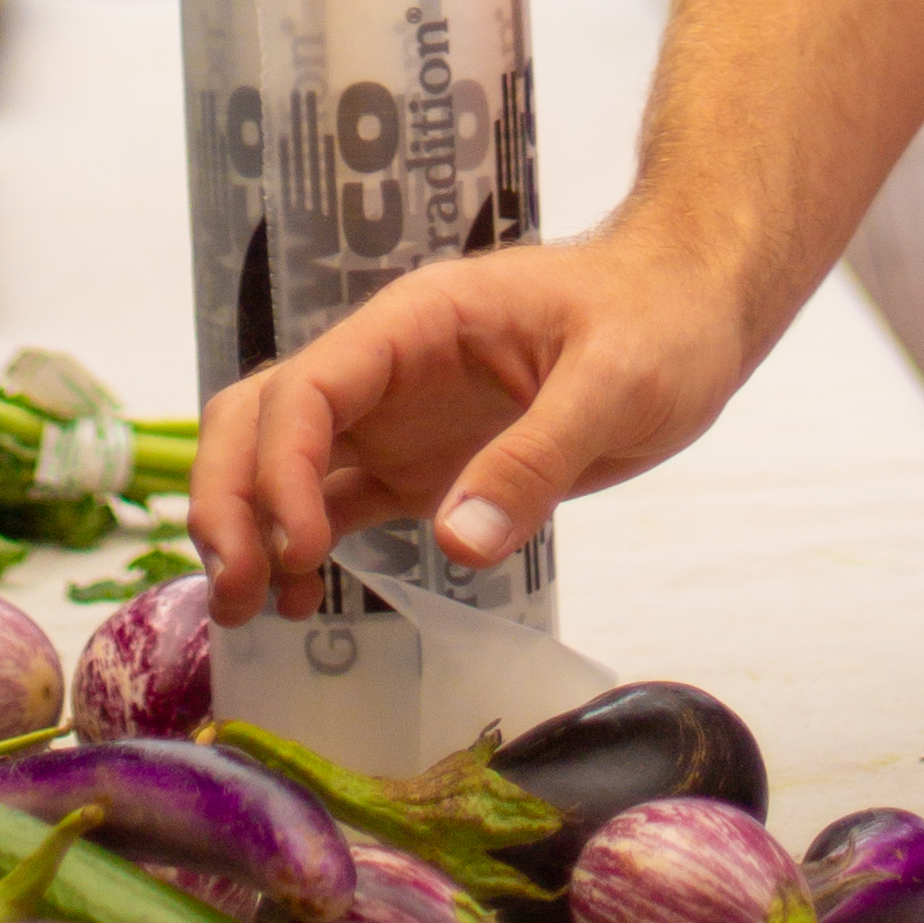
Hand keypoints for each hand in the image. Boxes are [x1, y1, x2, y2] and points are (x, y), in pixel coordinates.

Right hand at [192, 223, 752, 617]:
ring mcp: (396, 418)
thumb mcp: (616, 381)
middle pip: (262, 417)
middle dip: (231, 497)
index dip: (281, 467)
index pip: (309, 385)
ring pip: (278, 459)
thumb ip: (537, 457)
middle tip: (240, 593)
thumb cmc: (660, 318)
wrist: (693, 310)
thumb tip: (458, 544)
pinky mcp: (419, 466)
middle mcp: (387, 369)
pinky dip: (297, 546)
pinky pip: (331, 500)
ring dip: (247, 524)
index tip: (301, 547)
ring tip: (249, 611)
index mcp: (418, 322)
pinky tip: (296, 604)